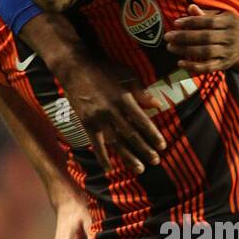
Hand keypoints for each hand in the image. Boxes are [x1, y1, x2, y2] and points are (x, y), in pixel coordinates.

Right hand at [54, 58, 166, 175]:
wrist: (75, 69)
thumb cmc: (105, 70)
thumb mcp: (127, 75)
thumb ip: (142, 92)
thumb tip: (159, 106)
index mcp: (124, 99)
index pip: (142, 121)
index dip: (153, 135)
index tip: (163, 146)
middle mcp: (112, 112)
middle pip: (131, 135)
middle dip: (145, 149)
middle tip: (156, 161)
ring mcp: (98, 119)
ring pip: (116, 143)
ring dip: (128, 157)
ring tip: (140, 169)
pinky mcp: (87, 124)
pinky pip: (96, 144)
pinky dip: (102, 157)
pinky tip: (110, 169)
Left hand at [164, 3, 238, 74]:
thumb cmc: (228, 28)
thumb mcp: (221, 17)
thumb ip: (205, 14)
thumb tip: (190, 8)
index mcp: (230, 21)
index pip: (208, 21)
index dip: (191, 22)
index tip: (176, 23)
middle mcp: (230, 37)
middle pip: (205, 37)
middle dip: (184, 37)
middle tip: (168, 37)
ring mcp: (228, 52)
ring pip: (205, 52)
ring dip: (186, 50)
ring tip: (171, 47)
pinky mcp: (224, 65)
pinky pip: (208, 68)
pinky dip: (193, 67)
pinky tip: (180, 63)